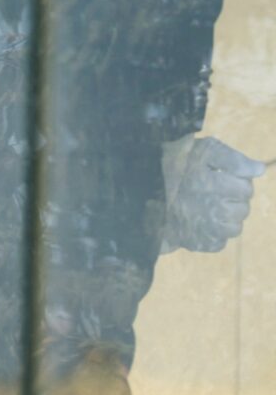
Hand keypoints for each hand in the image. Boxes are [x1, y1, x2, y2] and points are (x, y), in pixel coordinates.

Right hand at [161, 133, 262, 252]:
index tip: (217, 175)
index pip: (245, 186)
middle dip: (231, 199)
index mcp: (209, 182)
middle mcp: (210, 206)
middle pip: (243, 207)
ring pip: (235, 225)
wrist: (136, 197)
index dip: (234, 179)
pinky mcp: (201, 243)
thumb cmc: (170, 166)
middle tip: (209, 191)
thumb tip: (259, 170)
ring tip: (204, 206)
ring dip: (225, 217)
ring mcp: (206, 228)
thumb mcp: (199, 150)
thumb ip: (231, 158)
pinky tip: (197, 221)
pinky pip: (220, 241)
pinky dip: (213, 233)